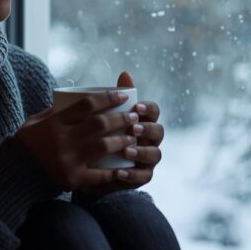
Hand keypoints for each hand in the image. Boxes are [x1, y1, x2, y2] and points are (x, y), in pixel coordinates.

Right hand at [14, 85, 140, 190]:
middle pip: (100, 124)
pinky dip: (114, 171)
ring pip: (104, 146)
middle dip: (121, 118)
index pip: (86, 104)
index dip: (108, 97)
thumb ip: (57, 111)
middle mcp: (62, 140)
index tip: (124, 95)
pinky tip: (124, 167)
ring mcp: (68, 160)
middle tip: (134, 116)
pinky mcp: (72, 179)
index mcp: (54, 122)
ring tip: (133, 137)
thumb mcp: (36, 121)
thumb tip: (83, 100)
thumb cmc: (27, 144)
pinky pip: (99, 174)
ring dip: (122, 140)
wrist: (14, 174)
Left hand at [75, 71, 164, 197]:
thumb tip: (125, 73)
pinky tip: (119, 172)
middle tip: (133, 127)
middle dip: (148, 129)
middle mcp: (149, 139)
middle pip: (159, 131)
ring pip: (155, 154)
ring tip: (127, 150)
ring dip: (142, 151)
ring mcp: (147, 159)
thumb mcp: (106, 116)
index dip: (148, 108)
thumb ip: (116, 97)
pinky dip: (132, 174)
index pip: (153, 111)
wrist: (90, 166)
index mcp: (143, 121)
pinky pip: (143, 176)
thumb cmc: (103, 135)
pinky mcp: (141, 176)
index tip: (136, 106)